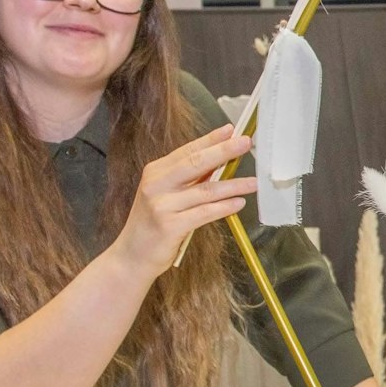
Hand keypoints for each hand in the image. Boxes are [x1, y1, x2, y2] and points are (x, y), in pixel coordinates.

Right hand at [109, 125, 256, 280]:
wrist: (131, 256)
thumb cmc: (153, 224)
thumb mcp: (166, 195)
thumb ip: (189, 180)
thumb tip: (220, 162)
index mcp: (156, 172)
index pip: (187, 151)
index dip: (210, 139)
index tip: (230, 129)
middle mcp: (157, 185)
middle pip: (196, 163)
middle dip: (224, 151)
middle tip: (246, 143)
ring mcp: (162, 205)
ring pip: (206, 190)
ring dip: (234, 185)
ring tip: (253, 182)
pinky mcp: (170, 226)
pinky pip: (204, 213)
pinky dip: (224, 207)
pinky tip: (239, 203)